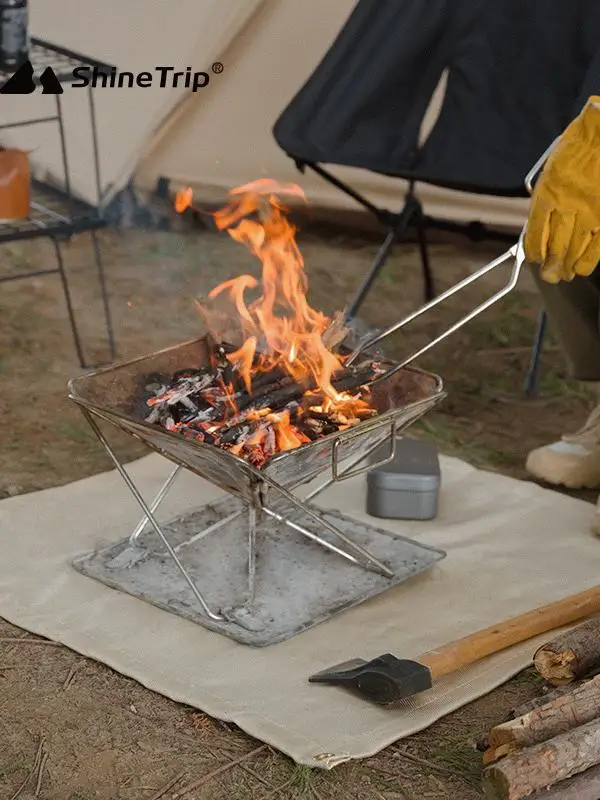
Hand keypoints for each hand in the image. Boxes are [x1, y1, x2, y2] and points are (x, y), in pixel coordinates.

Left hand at [524, 97, 599, 282]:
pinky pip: (597, 244)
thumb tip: (539, 222)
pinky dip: (589, 259)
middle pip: (555, 245)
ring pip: (575, 248)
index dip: (533, 250)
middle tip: (549, 276)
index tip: (533, 259)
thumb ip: (545, 196)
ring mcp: (590, 212)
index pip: (536, 232)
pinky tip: (582, 269)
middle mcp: (567, 207)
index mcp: (548, 194)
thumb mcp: (550, 169)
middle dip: (550, 265)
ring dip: (567, 265)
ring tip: (563, 275)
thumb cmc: (576, 147)